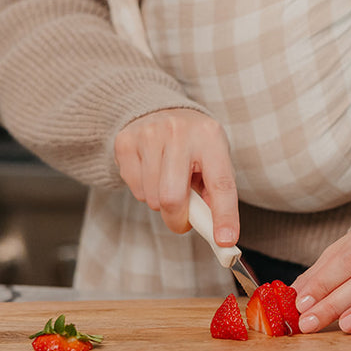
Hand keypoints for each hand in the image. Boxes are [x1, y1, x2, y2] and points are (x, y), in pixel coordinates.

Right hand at [113, 108, 239, 242]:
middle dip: (177, 218)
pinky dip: (143, 189)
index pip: (220, 183)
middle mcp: (179, 132)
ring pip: (150, 197)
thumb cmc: (193, 145)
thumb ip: (216, 196)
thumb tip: (219, 234)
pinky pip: (133, 187)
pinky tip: (150, 170)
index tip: (224, 240)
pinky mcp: (125, 141)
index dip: (224, 215)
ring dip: (159, 201)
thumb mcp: (213, 160)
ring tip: (166, 180)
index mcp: (210, 137)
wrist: (158, 110)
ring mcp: (149, 134)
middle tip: (182, 217)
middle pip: (173, 198)